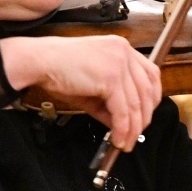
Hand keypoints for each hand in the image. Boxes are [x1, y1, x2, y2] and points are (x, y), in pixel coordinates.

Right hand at [0, 35, 162, 150]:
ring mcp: (119, 63)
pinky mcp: (110, 77)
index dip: (152, 98)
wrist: (39, 62)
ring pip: (136, 103)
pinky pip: (123, 110)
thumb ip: (110, 102)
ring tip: (126, 142)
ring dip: (133, 128)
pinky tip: (118, 139)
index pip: (151, 74)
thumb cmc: (60, 70)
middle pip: (148, 90)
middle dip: (144, 117)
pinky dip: (122, 128)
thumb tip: (122, 124)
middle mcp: (124, 52)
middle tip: (136, 135)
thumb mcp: (92, 86)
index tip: (146, 115)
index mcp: (122, 48)